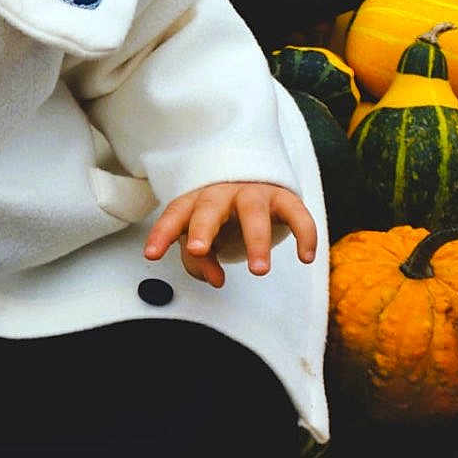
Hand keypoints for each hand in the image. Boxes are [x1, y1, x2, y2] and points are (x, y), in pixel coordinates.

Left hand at [143, 182, 317, 287]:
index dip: (163, 232)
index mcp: (196, 201)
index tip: (152, 254)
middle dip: (203, 226)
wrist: (255, 178)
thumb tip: (215, 280)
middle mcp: (223, 192)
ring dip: (257, 240)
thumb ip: (200, 260)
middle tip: (197, 249)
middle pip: (210, 205)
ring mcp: (255, 193)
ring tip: (259, 270)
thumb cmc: (221, 217)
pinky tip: (305, 257)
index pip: (176, 213)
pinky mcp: (284, 197)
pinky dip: (304, 233)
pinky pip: (296, 213)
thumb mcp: (205, 238)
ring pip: (254, 211)